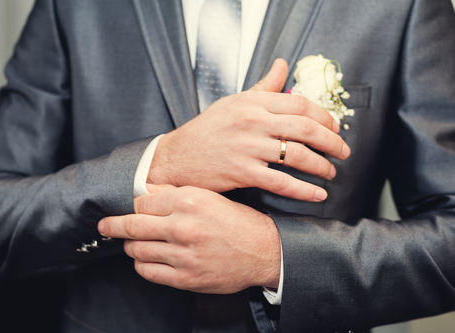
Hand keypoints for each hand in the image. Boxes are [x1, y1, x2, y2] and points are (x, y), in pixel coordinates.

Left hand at [98, 184, 280, 293]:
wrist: (264, 251)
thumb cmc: (238, 221)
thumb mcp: (210, 197)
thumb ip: (176, 195)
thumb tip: (144, 194)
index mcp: (190, 200)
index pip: (142, 202)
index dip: (135, 206)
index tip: (131, 209)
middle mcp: (184, 226)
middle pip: (132, 225)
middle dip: (113, 226)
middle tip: (104, 226)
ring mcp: (183, 254)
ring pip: (137, 250)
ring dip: (131, 246)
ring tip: (134, 244)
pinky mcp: (186, 277)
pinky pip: (148, 272)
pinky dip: (142, 265)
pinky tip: (146, 260)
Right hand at [147, 59, 350, 201]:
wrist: (177, 158)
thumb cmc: (206, 130)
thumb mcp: (234, 102)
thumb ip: (263, 86)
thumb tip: (282, 65)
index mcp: (252, 102)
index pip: (299, 104)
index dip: (324, 116)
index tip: (335, 127)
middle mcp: (252, 122)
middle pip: (304, 128)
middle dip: (331, 141)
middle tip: (344, 151)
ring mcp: (247, 147)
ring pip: (296, 155)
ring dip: (321, 166)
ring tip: (331, 172)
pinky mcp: (242, 172)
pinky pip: (281, 182)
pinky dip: (303, 190)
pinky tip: (317, 194)